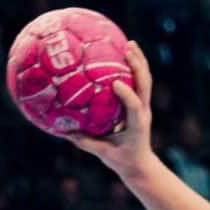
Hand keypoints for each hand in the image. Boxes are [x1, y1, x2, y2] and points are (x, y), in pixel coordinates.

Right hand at [63, 41, 155, 181]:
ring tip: (129, 43)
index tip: (116, 83)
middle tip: (127, 49)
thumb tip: (64, 132)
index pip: (134, 106)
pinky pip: (141, 82)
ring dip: (140, 61)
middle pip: (145, 85)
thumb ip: (86, 143)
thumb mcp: (104, 155)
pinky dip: (135, 67)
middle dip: (138, 66)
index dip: (127, 94)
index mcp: (136, 124)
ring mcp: (144, 107)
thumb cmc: (122, 161)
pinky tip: (125, 54)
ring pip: (146, 80)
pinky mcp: (142, 104)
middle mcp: (143, 112)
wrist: (140, 165)